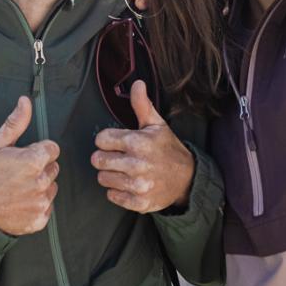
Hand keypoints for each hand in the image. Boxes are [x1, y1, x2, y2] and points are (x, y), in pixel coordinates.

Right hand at [0, 97, 59, 235]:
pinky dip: (35, 206)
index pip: (52, 149)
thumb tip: (26, 101)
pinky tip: (18, 204)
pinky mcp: (39, 220)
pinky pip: (46, 208)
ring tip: (16, 189)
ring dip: (39, 187)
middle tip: (16, 174)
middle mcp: (41, 182)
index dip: (37, 150)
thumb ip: (15, 123)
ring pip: (51, 188)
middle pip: (53, 168)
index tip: (22, 157)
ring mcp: (41, 203)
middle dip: (39, 168)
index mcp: (33, 160)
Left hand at [91, 81, 193, 213]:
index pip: (101, 139)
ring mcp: (138, 185)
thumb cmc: (167, 148)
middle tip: (117, 158)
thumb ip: (142, 105)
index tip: (115, 143)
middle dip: (105, 158)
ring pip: (102, 178)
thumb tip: (137, 83)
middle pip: (97, 160)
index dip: (106, 140)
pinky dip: (118, 192)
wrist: (187, 179)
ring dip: (110, 175)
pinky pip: (112, 196)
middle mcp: (137, 164)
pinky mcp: (139, 202)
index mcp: (138, 142)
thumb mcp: (156, 125)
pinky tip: (128, 184)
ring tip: (124, 171)